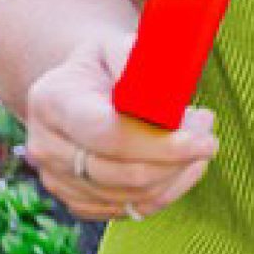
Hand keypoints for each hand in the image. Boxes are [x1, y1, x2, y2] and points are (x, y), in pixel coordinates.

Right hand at [23, 34, 218, 221]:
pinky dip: (169, 191)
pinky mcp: (76, 202)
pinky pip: (133, 210)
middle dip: (177, 159)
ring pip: (132, 196)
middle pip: (122, 173)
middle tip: (208, 133)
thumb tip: (166, 86)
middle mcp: (46, 147)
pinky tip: (188, 166)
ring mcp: (57, 180)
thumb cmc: (106, 62)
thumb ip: (138, 58)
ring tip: (200, 139)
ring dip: (177, 173)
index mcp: (52, 102)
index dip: (159, 144)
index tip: (203, 140)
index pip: (108, 135)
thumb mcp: (117, 43)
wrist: (79, 87)